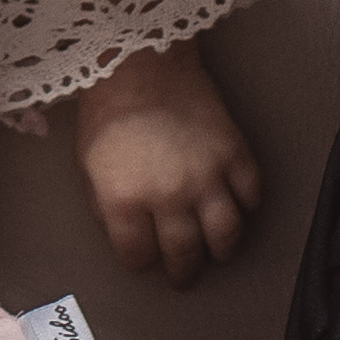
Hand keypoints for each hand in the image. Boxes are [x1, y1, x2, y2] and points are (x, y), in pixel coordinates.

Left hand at [66, 40, 263, 290]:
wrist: (140, 63)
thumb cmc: (106, 111)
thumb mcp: (88, 165)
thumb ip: (104, 206)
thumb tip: (121, 231)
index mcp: (125, 201)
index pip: (137, 256)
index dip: (140, 261)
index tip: (144, 259)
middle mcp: (168, 197)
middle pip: (184, 254)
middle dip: (183, 272)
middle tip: (184, 276)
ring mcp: (206, 176)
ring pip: (226, 234)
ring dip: (222, 250)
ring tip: (217, 253)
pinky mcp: (234, 153)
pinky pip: (251, 194)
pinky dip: (247, 206)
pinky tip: (238, 208)